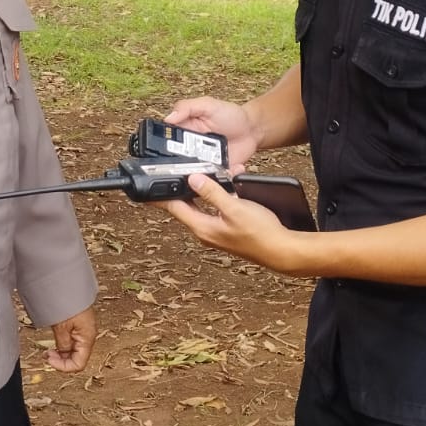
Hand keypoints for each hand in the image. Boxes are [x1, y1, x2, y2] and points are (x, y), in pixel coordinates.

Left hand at [47, 307, 96, 372]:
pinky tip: (54, 342)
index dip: (63, 367)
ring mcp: (82, 332)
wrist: (70, 285)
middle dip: (61, 361)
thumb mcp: (62, 327)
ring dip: (61, 354)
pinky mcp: (77, 327)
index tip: (50, 359)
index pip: (78, 364)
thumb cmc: (69, 301)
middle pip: (76, 359)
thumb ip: (63, 344)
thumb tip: (61, 354)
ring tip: (49, 350)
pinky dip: (62, 346)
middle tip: (47, 355)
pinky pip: (71, 343)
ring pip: (73, 352)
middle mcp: (87, 337)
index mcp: (87, 338)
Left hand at [160, 171, 300, 271]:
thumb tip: (192, 180)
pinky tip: (227, 185)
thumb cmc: (260, 233)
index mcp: (202, 228)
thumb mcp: (234, 208)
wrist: (280, 251)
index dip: (159, 197)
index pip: (174, 208)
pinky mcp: (227, 229)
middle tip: (173, 174)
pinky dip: (217, 195)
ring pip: (202, 206)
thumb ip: (212, 193)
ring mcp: (216, 232)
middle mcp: (206, 232)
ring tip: (205, 174)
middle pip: (186, 206)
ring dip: (204, 190)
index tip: (145, 189)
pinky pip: (215, 209)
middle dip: (182, 188)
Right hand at [165, 96, 259, 172]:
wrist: (252, 130)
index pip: (167, 141)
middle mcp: (190, 149)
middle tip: (192, 158)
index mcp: (184, 132)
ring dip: (197, 173)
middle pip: (176, 162)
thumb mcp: (208, 105)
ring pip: (191, 174)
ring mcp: (202, 162)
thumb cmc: (231, 115)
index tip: (169, 148)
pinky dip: (216, 179)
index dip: (164, 146)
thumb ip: (188, 107)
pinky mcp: (215, 172)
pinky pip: (210, 180)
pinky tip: (225, 169)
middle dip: (179, 164)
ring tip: (208, 165)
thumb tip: (169, 117)